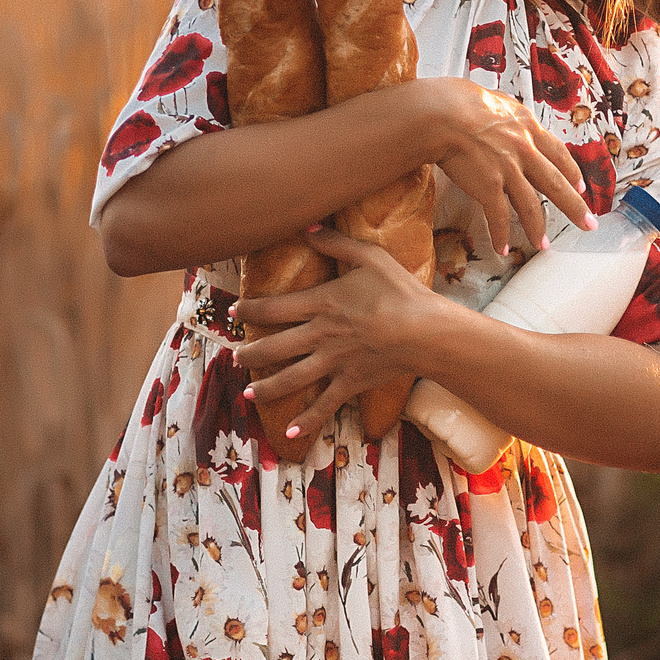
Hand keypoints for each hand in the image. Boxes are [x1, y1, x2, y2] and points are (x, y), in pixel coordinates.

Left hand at [234, 226, 462, 441]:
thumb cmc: (400, 291)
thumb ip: (336, 241)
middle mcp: (319, 335)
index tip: (233, 313)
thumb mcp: (370, 257)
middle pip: (273, 347)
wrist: (426, 331)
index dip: (248, 311)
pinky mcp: (350, 383)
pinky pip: (324, 405)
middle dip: (250, 354)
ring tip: (248, 393)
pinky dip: (307, 421)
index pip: (272, 308)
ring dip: (266, 388)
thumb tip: (307, 227)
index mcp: (320, 303)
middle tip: (235, 357)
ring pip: (290, 379)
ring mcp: (333, 362)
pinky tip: (290, 432)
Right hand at [419, 78, 594, 258]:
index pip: (559, 154)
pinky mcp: (490, 186)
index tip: (580, 187)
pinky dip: (501, 235)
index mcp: (529, 127)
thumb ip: (509, 116)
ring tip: (542, 245)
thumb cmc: (460, 102)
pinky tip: (502, 248)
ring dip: (538, 229)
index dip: (572, 173)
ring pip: (532, 207)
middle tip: (588, 223)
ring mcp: (510, 170)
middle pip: (557, 184)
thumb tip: (508, 116)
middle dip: (575, 208)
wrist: (442, 114)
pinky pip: (499, 217)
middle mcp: (525, 150)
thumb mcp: (497, 101)